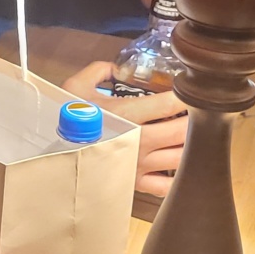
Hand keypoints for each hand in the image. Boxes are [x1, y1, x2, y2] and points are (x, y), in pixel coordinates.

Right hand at [61, 61, 187, 197]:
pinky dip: (181, 177)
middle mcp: (139, 141)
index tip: (194, 89)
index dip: (188, 94)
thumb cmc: (65, 118)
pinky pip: (167, 186)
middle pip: (184, 132)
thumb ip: (100, 70)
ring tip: (198, 136)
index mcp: (128, 115)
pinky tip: (184, 166)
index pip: (171, 103)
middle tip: (203, 112)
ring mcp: (140, 165)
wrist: (51, 153)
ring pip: (183, 158)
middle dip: (199, 120)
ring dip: (195, 146)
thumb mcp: (76, 85)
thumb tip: (116, 66)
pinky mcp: (136, 183)